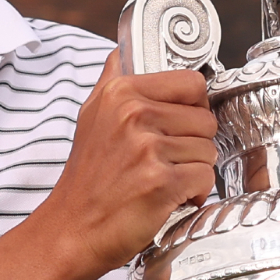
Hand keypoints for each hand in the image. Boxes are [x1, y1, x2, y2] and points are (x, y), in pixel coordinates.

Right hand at [32, 54, 217, 277]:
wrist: (71, 231)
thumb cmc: (86, 180)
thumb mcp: (90, 116)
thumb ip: (112, 79)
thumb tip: (126, 49)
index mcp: (120, 92)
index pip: (192, 82)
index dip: (192, 108)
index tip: (176, 127)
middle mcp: (133, 114)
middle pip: (206, 118)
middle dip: (192, 144)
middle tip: (163, 162)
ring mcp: (146, 148)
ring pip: (209, 149)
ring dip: (193, 171)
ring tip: (161, 180)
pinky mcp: (160, 181)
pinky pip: (205, 177)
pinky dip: (193, 193)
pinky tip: (166, 198)